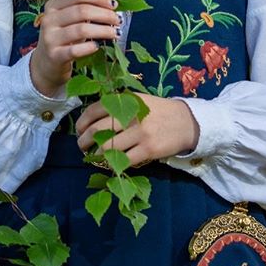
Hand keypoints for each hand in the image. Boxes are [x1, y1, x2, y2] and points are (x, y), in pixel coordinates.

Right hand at [29, 0, 119, 96]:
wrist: (46, 63)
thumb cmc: (62, 38)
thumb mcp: (70, 19)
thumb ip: (86, 6)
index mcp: (53, 6)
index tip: (114, 4)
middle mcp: (49, 19)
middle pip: (82, 10)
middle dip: (105, 14)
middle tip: (118, 20)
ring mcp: (50, 38)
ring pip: (81, 29)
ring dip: (103, 30)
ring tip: (115, 33)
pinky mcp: (54, 56)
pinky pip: (75, 50)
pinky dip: (90, 47)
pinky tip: (98, 46)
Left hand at [75, 94, 199, 165]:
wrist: (186, 122)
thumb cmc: (158, 112)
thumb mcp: (138, 101)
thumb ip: (118, 107)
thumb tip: (92, 121)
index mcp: (126, 100)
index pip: (94, 109)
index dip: (82, 122)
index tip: (79, 130)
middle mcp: (131, 115)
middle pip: (97, 130)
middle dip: (84, 141)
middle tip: (82, 146)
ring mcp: (140, 133)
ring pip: (108, 147)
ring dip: (97, 155)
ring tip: (95, 156)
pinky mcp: (148, 149)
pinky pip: (124, 160)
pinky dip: (114, 165)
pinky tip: (112, 164)